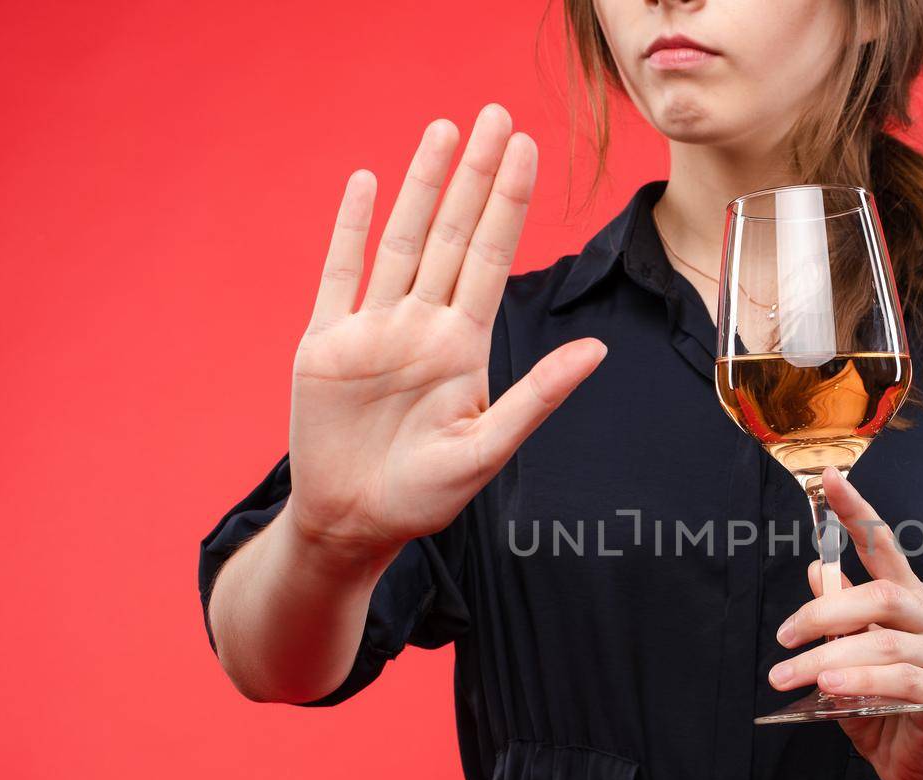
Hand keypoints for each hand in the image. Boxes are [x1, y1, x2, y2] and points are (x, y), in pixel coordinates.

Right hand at [285, 107, 606, 564]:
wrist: (352, 523)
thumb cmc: (424, 497)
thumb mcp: (487, 450)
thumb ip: (538, 397)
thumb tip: (597, 351)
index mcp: (463, 346)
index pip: (490, 257)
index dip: (508, 202)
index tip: (528, 150)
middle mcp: (422, 325)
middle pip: (452, 233)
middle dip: (475, 176)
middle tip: (496, 114)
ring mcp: (373, 328)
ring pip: (401, 241)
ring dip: (420, 186)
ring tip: (443, 131)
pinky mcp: (325, 343)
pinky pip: (340, 274)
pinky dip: (353, 229)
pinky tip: (367, 183)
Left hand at [768, 467, 922, 779]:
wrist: (919, 766)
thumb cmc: (880, 705)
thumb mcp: (846, 657)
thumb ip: (836, 617)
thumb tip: (816, 571)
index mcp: (907, 603)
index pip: (884, 546)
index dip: (858, 512)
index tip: (830, 479)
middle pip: (881, 596)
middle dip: (826, 611)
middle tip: (784, 636)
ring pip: (885, 643)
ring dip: (829, 656)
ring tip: (790, 675)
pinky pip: (901, 683)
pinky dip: (861, 682)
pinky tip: (830, 688)